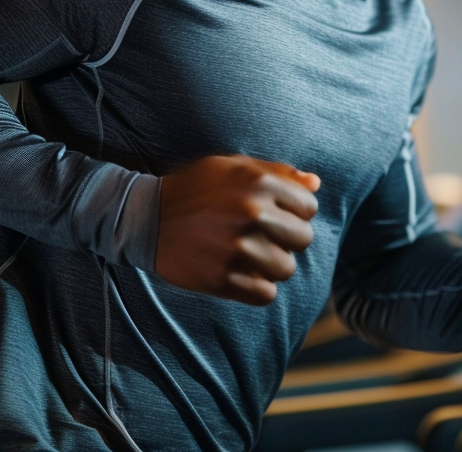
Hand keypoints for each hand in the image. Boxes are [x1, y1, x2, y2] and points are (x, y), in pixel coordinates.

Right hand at [154, 155, 320, 306]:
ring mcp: (237, 248)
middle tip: (262, 237)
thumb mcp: (233, 167)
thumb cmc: (195, 189)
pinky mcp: (222, 278)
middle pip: (303, 239)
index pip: (309, 207)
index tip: (275, 215)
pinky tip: (241, 274)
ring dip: (271, 265)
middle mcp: (252, 214)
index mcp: (259, 183)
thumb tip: (315, 184)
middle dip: (286, 239)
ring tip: (250, 255)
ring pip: (286, 269)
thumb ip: (277, 173)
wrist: (146, 218)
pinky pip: (265, 294)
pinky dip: (257, 288)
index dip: (295, 212)